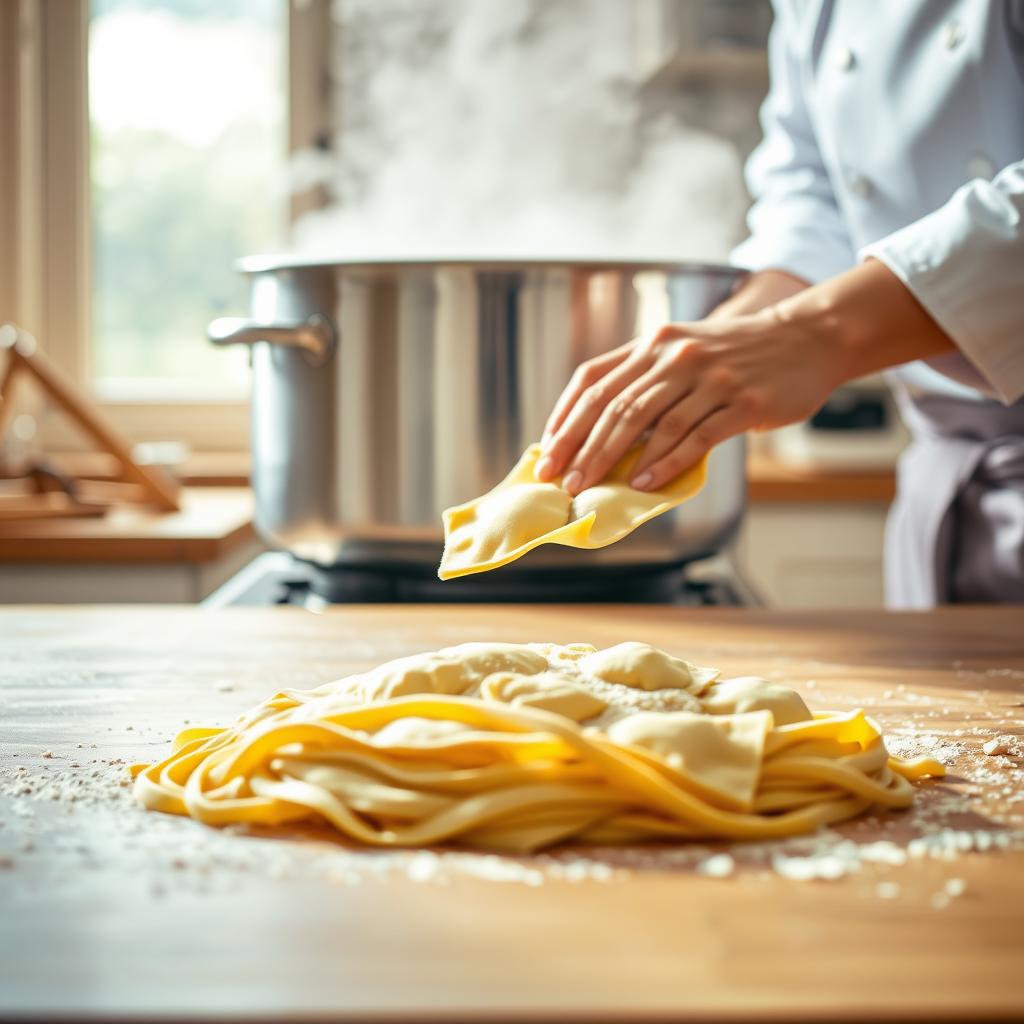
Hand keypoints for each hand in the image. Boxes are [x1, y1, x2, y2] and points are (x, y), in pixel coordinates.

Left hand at [535, 258, 956, 495]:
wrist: (806, 339)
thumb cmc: (736, 353)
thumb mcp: (683, 349)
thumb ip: (644, 380)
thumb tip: (599, 431)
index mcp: (653, 343)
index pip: (593, 380)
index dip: (565, 417)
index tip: (546, 451)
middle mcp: (675, 356)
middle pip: (615, 406)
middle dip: (580, 447)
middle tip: (560, 480)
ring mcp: (710, 378)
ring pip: (649, 423)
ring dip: (614, 459)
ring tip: (590, 486)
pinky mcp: (743, 402)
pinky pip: (695, 436)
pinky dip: (665, 462)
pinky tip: (644, 483)